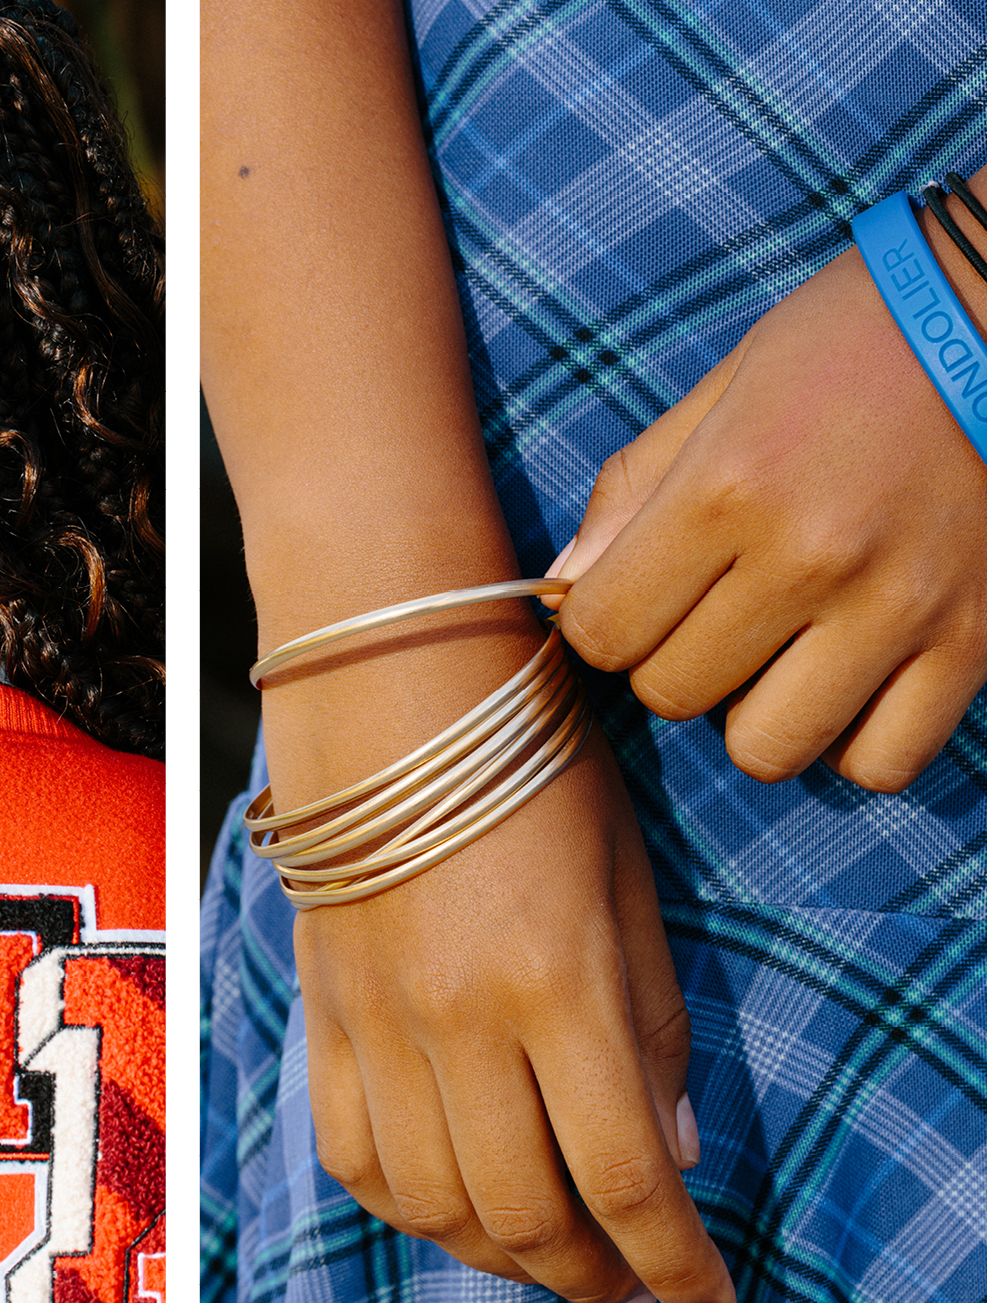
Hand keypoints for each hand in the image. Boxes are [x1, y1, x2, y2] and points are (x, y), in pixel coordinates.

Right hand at [296, 733, 735, 1302]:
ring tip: (549, 1255)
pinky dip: (407, 1208)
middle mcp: (459, 1025)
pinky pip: (351, 1155)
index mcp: (557, 988)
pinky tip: (451, 1207)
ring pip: (433, 1205)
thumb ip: (651, 1030)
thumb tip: (669, 1157)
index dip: (673, 1264)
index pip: (621, 1176)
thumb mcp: (629, 890)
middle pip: (523, 1215)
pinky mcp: (322, 1018)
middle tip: (631, 1289)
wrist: (390, 700)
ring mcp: (376, 1028)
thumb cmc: (534, 775)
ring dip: (501, 1258)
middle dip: (591, 1278)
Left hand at [555, 239, 986, 792]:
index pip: (602, 631)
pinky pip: (880, 762)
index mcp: (732, 486)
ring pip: (766, 748)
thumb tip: (559, 589)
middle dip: (670, 660)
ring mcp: (901, 608)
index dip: (599, 621)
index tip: (627, 594)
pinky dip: (853, 739)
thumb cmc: (857, 339)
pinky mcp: (976, 642)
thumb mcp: (725, 387)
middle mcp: (812, 557)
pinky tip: (850, 680)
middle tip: (712, 609)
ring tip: (781, 650)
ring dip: (754, 712)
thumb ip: (634, 490)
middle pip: (672, 692)